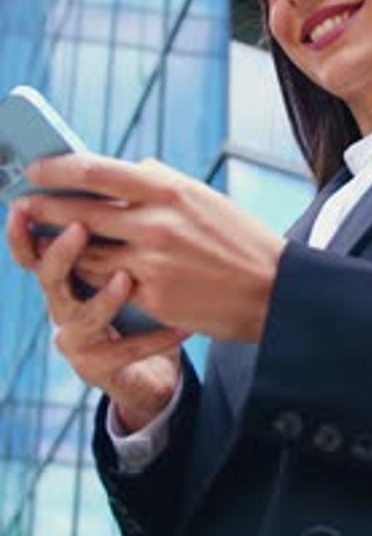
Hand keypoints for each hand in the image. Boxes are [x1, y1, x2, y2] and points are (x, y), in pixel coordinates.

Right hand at [6, 204, 184, 431]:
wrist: (152, 364)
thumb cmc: (140, 298)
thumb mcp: (128, 256)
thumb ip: (122, 222)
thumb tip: (135, 167)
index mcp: (64, 272)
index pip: (32, 245)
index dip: (27, 225)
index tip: (32, 195)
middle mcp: (62, 304)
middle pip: (49, 275)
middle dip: (60, 253)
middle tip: (79, 228)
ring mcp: (76, 339)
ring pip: (81, 318)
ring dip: (104, 298)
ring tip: (126, 277)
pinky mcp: (99, 368)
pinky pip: (127, 351)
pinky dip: (156, 337)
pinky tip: (181, 327)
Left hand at [13, 153, 286, 342]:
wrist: (272, 289)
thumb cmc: (236, 238)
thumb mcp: (200, 196)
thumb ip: (158, 181)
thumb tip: (122, 169)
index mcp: (166, 188)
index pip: (93, 171)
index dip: (56, 169)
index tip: (36, 168)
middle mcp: (153, 223)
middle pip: (77, 213)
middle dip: (42, 209)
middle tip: (23, 204)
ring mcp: (150, 263)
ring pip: (84, 254)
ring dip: (60, 247)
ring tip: (44, 239)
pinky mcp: (152, 298)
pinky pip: (107, 285)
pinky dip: (93, 277)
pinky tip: (83, 270)